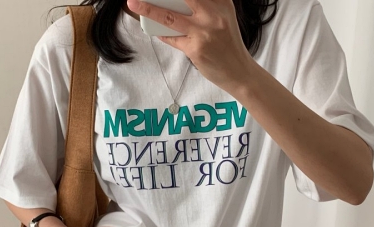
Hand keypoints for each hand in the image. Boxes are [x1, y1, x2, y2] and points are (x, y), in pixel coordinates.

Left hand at [126, 0, 254, 94]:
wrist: (239, 72)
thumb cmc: (229, 46)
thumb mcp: (224, 19)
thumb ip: (206, 8)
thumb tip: (176, 3)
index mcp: (222, 3)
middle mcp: (213, 14)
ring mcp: (204, 32)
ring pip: (169, 16)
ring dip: (148, 9)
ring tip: (133, 3)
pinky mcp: (196, 49)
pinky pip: (172, 38)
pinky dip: (162, 34)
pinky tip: (155, 31)